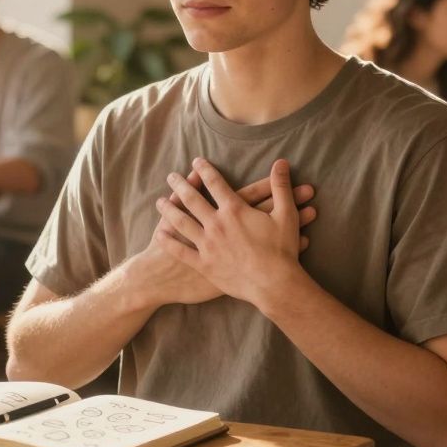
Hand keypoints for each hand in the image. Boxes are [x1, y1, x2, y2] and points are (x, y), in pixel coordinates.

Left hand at [155, 158, 307, 307]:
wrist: (274, 284)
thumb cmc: (282, 250)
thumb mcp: (287, 214)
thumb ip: (281, 186)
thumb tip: (282, 162)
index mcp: (234, 210)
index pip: (215, 183)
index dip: (205, 170)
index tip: (196, 161)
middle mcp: (216, 224)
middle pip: (192, 199)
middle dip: (180, 185)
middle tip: (171, 176)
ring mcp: (208, 245)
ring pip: (182, 222)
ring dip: (169, 210)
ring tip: (159, 201)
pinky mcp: (204, 265)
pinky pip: (181, 251)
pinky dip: (169, 242)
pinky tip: (159, 234)